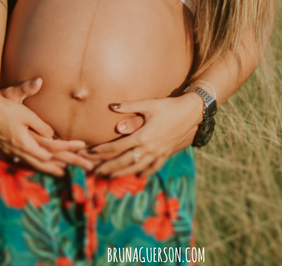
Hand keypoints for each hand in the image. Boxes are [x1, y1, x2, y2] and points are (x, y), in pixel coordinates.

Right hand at [0, 77, 92, 175]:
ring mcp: (13, 151)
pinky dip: (38, 164)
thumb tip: (52, 131)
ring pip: (36, 164)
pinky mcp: (8, 149)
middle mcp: (19, 150)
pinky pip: (27, 161)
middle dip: (69, 163)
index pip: (51, 148)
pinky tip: (43, 165)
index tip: (83, 146)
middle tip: (89, 166)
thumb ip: (37, 119)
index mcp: (24, 140)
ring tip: (66, 172)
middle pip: (48, 161)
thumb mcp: (23, 109)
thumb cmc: (3, 102)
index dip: (68, 148)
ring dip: (53, 168)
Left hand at [87, 93, 202, 177]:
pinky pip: (153, 167)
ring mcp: (158, 153)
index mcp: (142, 136)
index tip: (89, 153)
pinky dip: (144, 172)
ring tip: (109, 176)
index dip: (101, 151)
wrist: (192, 113)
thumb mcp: (149, 104)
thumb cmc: (168, 106)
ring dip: (121, 173)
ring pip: (136, 168)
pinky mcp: (166, 154)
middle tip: (93, 171)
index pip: (116, 147)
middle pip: (123, 161)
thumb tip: (111, 106)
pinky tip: (137, 175)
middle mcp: (149, 148)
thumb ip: (129, 107)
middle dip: (107, 167)